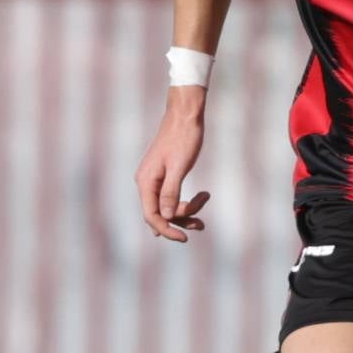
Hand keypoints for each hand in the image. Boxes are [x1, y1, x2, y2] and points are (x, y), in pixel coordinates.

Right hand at [134, 91, 210, 242]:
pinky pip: (171, 196)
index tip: (184, 238)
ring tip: (206, 200)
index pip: (152, 216)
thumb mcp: (180, 166)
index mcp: (146, 181)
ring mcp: (154, 179)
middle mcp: (146, 182)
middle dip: (180, 220)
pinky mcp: (164, 175)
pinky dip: (185, 200)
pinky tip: (201, 198)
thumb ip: (171, 192)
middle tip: (202, 223)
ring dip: (186, 210)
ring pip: (167, 206)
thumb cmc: (184, 137)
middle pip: (160, 214)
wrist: (186, 114)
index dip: (167, 230)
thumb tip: (166, 217)